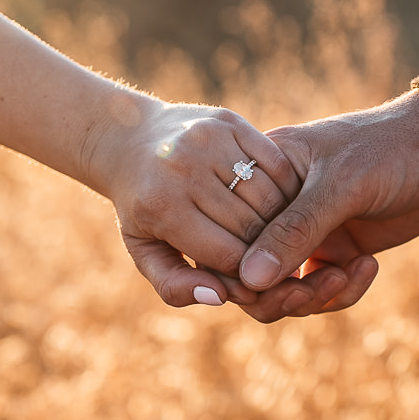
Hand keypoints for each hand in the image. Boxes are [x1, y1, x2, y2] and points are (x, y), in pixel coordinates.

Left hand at [81, 89, 306, 307]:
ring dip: (283, 222)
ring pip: (271, 197)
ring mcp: (209, 141)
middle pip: (252, 227)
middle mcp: (185, 169)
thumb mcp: (146, 252)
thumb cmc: (142, 207)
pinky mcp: (230, 121)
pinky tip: (283, 204)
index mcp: (163, 207)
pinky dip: (287, 188)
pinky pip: (277, 164)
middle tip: (274, 260)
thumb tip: (219, 297)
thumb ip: (175, 285)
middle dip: (268, 250)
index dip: (249, 275)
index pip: (228, 256)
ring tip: (279, 235)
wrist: (130, 139)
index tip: (255, 279)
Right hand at [233, 88, 418, 321]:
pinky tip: (370, 265)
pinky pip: (322, 291)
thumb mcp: (343, 185)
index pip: (227, 233)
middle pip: (250, 272)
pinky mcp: (338, 251)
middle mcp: (278, 207)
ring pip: (285, 290)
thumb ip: (296, 231)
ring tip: (347, 276)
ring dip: (314, 296)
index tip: (259, 289)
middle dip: (278, 293)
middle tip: (311, 292)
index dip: (235, 269)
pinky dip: (342, 291)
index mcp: (264, 176)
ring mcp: (308, 232)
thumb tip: (248, 281)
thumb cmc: (392, 147)